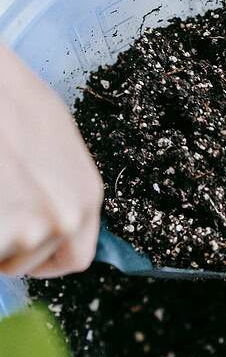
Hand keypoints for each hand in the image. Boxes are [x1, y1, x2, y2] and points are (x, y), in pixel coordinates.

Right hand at [0, 45, 102, 276]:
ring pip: (2, 258)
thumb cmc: (6, 95)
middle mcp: (66, 217)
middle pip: (28, 260)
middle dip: (5, 244)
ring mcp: (29, 228)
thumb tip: (46, 215)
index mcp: (86, 195)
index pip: (74, 257)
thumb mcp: (51, 139)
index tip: (21, 246)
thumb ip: (57, 185)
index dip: (42, 256)